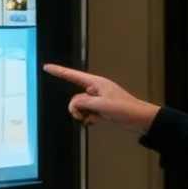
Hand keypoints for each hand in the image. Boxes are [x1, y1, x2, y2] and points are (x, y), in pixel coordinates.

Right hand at [43, 65, 158, 133]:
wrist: (140, 119)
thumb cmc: (125, 109)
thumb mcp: (101, 105)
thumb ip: (83, 103)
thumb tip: (75, 104)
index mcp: (96, 83)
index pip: (72, 75)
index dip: (59, 71)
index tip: (47, 67)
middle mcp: (96, 89)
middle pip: (75, 97)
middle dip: (76, 108)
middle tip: (84, 116)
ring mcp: (98, 99)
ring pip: (80, 107)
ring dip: (84, 115)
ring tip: (94, 119)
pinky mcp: (101, 108)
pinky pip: (87, 113)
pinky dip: (90, 118)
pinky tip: (98, 121)